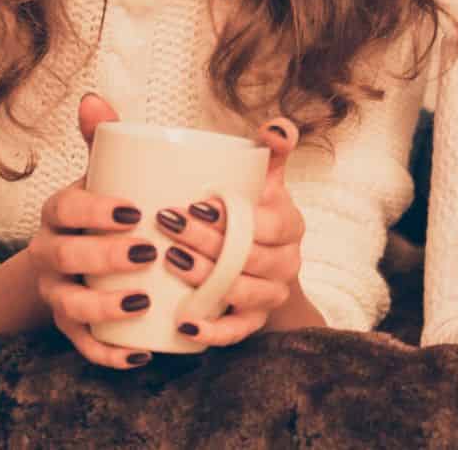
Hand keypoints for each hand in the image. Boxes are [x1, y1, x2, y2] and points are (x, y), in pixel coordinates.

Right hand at [31, 94, 162, 368]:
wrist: (79, 256)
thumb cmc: (104, 207)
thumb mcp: (102, 174)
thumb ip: (105, 139)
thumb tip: (94, 98)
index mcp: (59, 213)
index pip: (66, 209)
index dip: (95, 211)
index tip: (134, 211)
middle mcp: (49, 254)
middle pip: (65, 258)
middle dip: (103, 257)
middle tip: (147, 254)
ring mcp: (57, 293)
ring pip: (70, 307)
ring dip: (104, 307)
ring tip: (142, 303)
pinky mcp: (70, 327)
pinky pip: (82, 346)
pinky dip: (108, 354)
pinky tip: (139, 353)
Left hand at [157, 118, 308, 346]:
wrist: (257, 267)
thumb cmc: (248, 212)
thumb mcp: (261, 178)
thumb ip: (264, 148)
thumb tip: (274, 124)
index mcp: (289, 223)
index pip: (269, 222)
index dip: (235, 215)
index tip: (199, 203)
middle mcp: (287, 261)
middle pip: (250, 257)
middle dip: (209, 242)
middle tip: (168, 224)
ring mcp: (270, 294)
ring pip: (242, 293)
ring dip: (206, 279)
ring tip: (170, 262)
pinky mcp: (252, 324)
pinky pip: (236, 332)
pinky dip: (212, 331)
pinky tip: (185, 324)